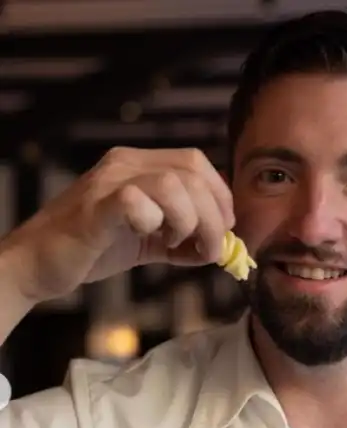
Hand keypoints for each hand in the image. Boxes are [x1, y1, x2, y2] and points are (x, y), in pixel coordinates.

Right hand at [2, 146, 233, 303]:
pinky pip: (136, 202)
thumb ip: (183, 240)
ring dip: (190, 221)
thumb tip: (221, 248)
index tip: (224, 230)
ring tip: (177, 244)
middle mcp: (124, 164)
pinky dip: (156, 224)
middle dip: (214, 217)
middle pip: (192, 173)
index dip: (221, 196)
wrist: (39, 264)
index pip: (196, 162)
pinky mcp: (95, 210)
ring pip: (172, 184)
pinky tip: (152, 241)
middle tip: (208, 249)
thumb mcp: (149, 241)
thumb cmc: (93, 249)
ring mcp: (108, 183)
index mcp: (139, 165)